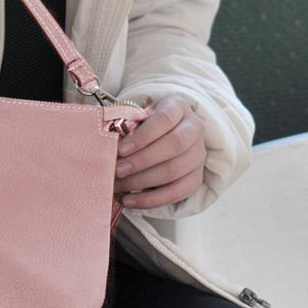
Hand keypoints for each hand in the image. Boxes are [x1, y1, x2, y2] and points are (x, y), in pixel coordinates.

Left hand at [114, 94, 206, 208]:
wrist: (170, 132)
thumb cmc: (147, 124)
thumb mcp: (139, 116)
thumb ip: (127, 125)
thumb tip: (109, 143)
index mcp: (178, 107)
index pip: (164, 119)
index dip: (142, 136)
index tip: (121, 149)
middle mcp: (194, 129)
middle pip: (174, 146)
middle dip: (141, 161)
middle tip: (117, 170)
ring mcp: (198, 154)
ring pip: (174, 171)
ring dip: (142, 181)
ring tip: (119, 185)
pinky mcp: (196, 177)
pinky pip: (176, 193)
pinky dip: (151, 200)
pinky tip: (130, 200)